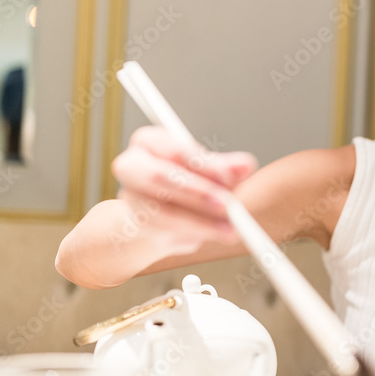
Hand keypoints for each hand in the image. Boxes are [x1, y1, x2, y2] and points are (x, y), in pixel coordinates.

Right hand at [110, 126, 256, 253]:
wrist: (154, 220)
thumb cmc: (185, 187)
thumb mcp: (208, 174)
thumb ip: (225, 169)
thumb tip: (245, 165)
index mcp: (150, 141)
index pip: (176, 149)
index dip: (205, 164)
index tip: (233, 177)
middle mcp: (131, 165)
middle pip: (159, 176)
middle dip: (197, 192)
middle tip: (228, 205)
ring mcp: (129, 196)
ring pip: (163, 210)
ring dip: (201, 221)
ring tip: (230, 228)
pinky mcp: (134, 224)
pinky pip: (165, 231)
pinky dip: (196, 233)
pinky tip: (218, 233)